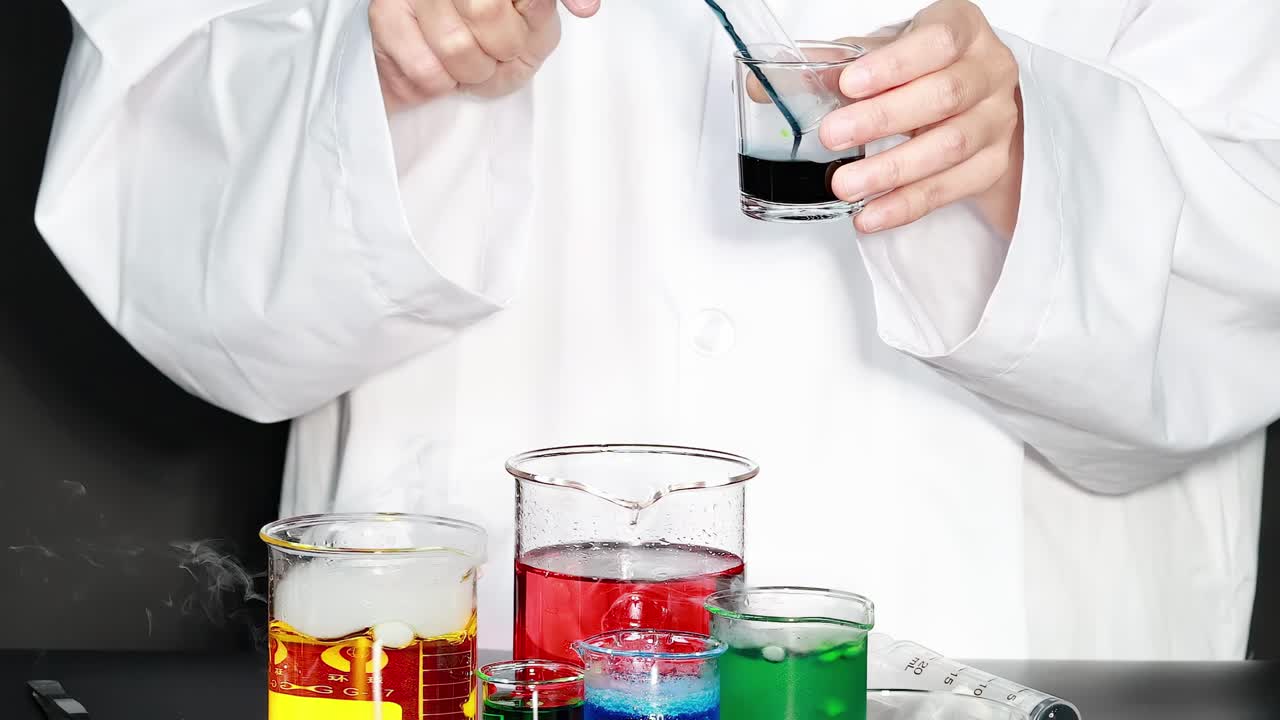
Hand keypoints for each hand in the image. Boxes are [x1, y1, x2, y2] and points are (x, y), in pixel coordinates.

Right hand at [370, 0, 599, 110]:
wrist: (428, 68)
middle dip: (503, 50)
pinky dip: (441, 84)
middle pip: (488, 12)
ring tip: (470, 64)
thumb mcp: (535, 28)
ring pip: (457, 47)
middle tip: (498, 53)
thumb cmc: (491, 42)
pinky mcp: (384, 13)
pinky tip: (441, 67)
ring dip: (472, 73)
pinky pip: (427, 69)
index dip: (545, 6)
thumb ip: (550, 13)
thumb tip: (586, 6)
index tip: (584, 10)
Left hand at [821, 0, 1022, 235]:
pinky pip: (950, 189)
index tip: (849, 82)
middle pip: (944, 95)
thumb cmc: (922, 69)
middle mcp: (989, 71)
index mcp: (962, 28)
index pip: (937, 41)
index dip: (894, 64)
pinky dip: (906, 205)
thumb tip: (765, 87)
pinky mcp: (992, 165)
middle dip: (882, 119)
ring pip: (950, 147)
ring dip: (891, 170)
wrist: (973, 101)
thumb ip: (831, 65)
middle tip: (832, 136)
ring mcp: (997, 120)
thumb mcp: (883, 55)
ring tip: (843, 184)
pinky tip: (871, 214)